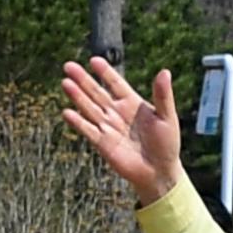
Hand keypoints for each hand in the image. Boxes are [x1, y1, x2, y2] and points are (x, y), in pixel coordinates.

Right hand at [59, 58, 186, 206]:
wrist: (159, 172)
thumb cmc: (167, 144)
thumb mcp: (167, 117)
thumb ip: (163, 96)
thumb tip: (165, 71)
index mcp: (132, 103)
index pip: (115, 83)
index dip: (105, 72)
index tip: (93, 60)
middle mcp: (117, 113)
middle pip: (97, 92)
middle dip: (83, 79)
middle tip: (68, 66)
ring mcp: (108, 127)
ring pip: (89, 108)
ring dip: (77, 96)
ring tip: (65, 83)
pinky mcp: (103, 143)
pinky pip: (88, 130)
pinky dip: (78, 122)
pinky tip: (67, 112)